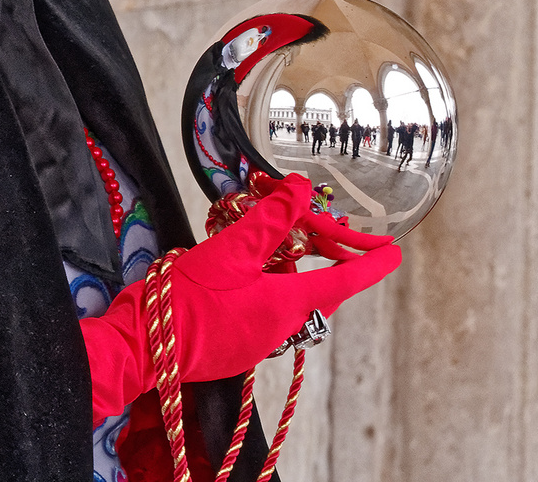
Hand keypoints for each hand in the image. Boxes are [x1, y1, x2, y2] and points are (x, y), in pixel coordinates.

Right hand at [81, 173, 400, 422]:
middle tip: (343, 241)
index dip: (372, 265)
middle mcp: (281, 328)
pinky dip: (270, 288)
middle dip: (334, 264)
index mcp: (288, 304)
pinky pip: (266, 312)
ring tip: (290, 244)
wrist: (142, 346)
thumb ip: (271, 219)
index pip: (344, 281)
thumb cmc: (188, 298)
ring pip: (292, 301)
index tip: (395, 254)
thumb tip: (300, 190)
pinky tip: (249, 270)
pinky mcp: (237, 347)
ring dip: (297, 274)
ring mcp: (259, 342)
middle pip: (321, 291)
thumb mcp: (232, 249)